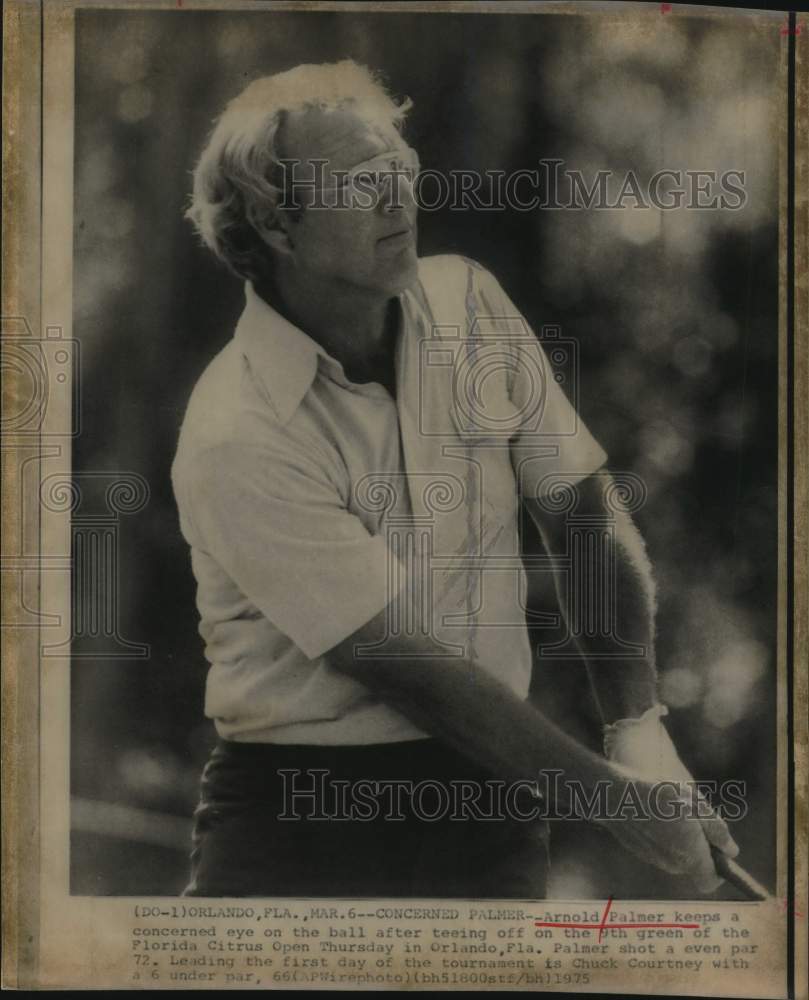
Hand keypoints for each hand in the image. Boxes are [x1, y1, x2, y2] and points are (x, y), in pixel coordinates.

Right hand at [601, 705, 739, 890]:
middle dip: (699, 845)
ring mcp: (653, 860)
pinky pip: (660, 849)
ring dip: (680, 839)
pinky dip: (663, 836)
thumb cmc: (654, 794)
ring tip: (671, 809)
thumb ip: (715, 829)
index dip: (719, 868)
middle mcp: (672, 864)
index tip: (719, 849)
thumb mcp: (692, 802)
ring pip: (678, 855)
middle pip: (695, 864)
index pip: (711, 881)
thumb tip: (730, 849)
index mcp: (689, 855)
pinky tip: (654, 812)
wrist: (611, 794)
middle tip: (692, 816)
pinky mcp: (639, 851)